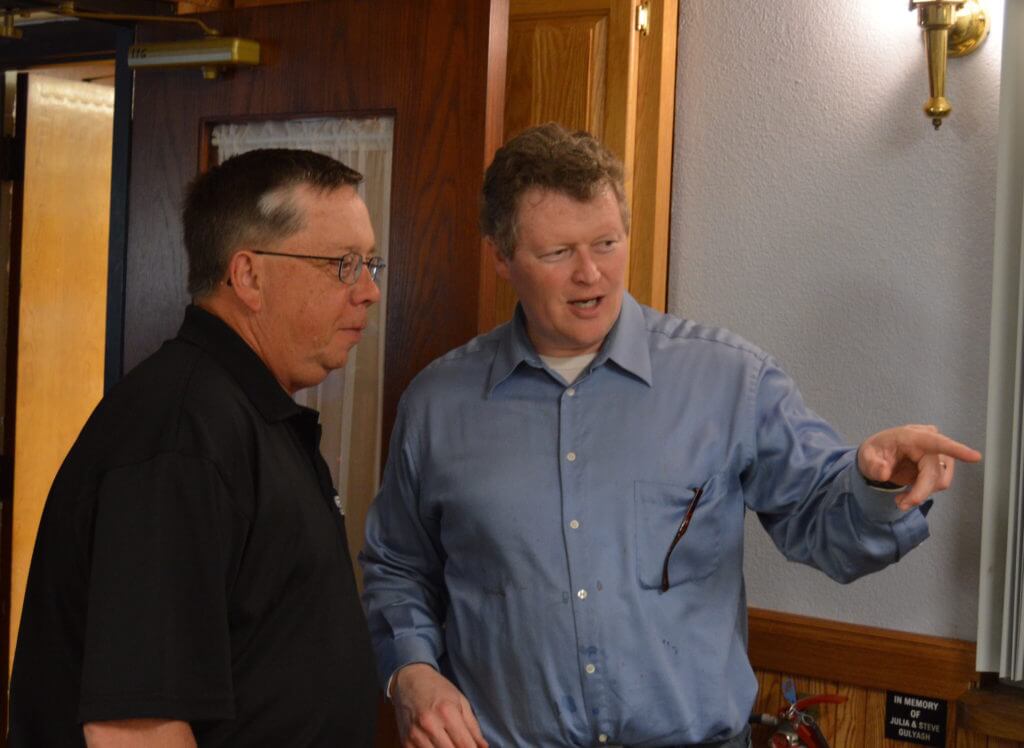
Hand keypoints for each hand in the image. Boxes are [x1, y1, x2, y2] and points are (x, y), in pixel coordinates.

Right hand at [392, 663, 487, 747]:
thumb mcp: (461, 702)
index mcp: (448, 712)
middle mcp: (430, 725)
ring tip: (450, 744)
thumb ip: (473, 727)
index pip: (465, 745)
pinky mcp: (405, 741)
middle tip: (462, 745)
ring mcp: (415, 734)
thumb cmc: (438, 689)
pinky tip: (436, 745)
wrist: (410, 680)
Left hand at [858, 424, 981, 510]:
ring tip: (900, 499)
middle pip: (935, 472)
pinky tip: (909, 494)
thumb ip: (872, 464)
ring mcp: (937, 454)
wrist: (880, 456)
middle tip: (901, 505)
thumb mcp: (866, 456)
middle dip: (920, 492)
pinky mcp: (940, 466)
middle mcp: (929, 443)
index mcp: (911, 436)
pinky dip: (923, 493)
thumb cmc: (875, 452)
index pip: (936, 442)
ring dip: (921, 494)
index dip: (956, 450)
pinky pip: (938, 485)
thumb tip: (884, 473)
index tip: (975, 457)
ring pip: (939, 481)